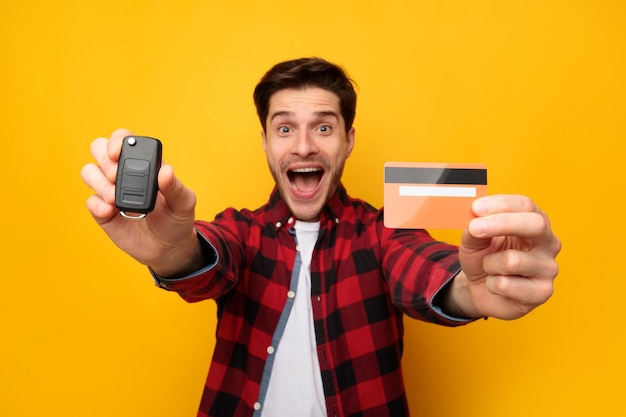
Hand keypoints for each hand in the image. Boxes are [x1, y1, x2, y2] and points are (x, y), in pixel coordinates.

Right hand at [81, 128, 202, 276]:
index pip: (125, 140)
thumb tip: (166, 171)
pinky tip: (110, 211)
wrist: (169, 248)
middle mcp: (123, 173)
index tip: (118, 153)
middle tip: (115, 176)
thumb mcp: (184, 203)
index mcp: (144, 163)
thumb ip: (176, 187)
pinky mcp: (103, 212)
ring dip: (98, 182)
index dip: (117, 141)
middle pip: (99, 149)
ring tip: (115, 198)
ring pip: (89, 172)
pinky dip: (97, 204)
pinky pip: (90, 201)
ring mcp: (110, 191)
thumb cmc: (177, 219)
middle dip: (103, 159)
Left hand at [449, 195, 560, 319]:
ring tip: (489, 267)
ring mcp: (549, 268)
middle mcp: (548, 242)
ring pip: (512, 260)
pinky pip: (505, 285)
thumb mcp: (474, 239)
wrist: (482, 290)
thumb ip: (474, 228)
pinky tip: (496, 285)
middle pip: (535, 224)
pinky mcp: (542, 292)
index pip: (526, 205)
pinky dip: (491, 284)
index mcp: (535, 222)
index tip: (476, 208)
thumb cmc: (483, 258)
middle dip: (502, 223)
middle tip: (474, 228)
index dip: (501, 204)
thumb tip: (475, 221)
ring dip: (489, 263)